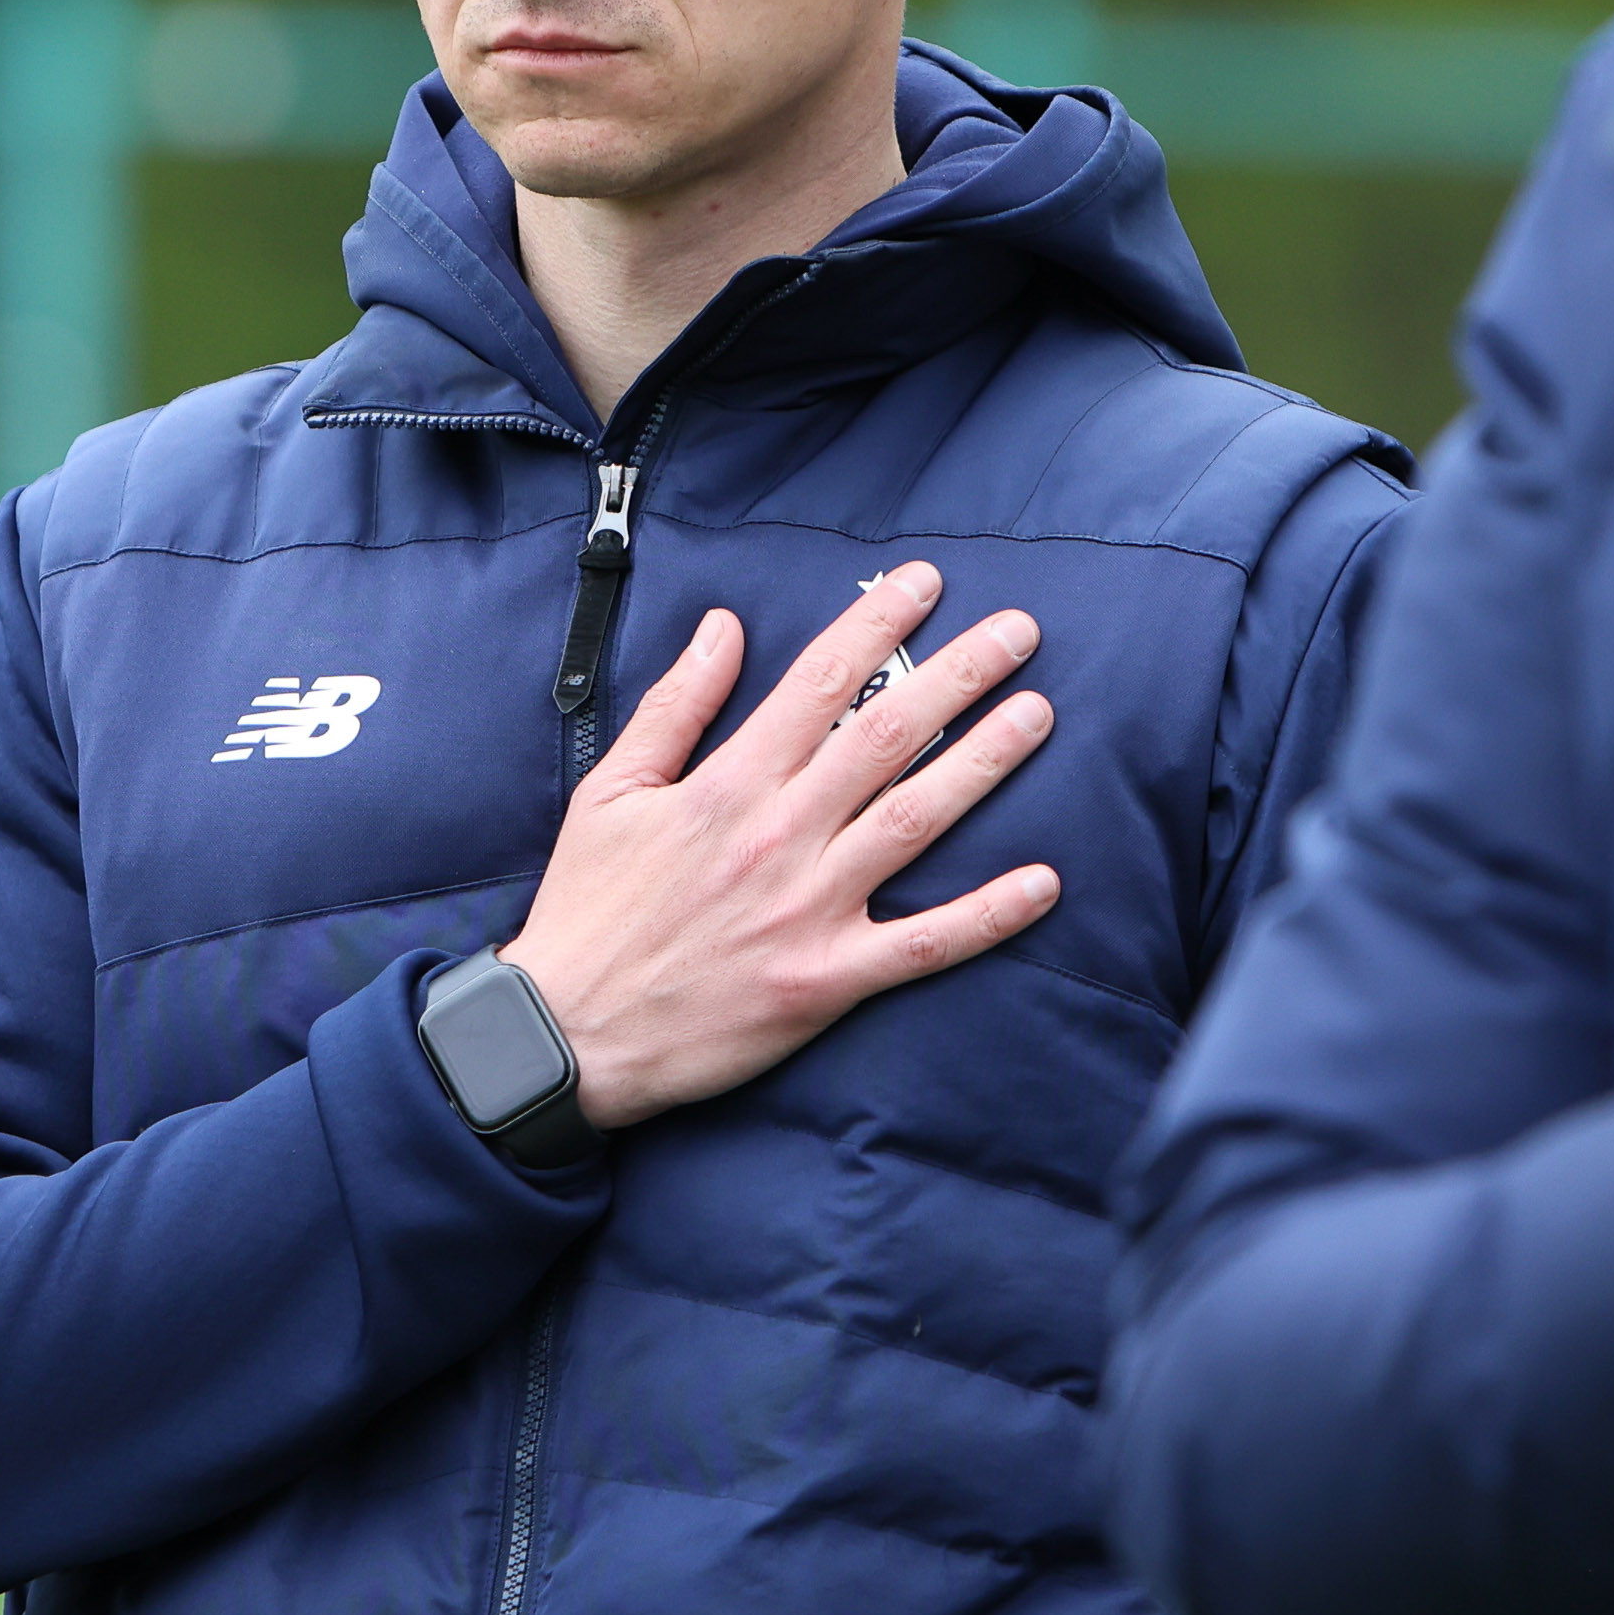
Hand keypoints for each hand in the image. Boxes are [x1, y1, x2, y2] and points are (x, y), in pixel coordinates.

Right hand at [507, 561, 1061, 1127]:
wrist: (570, 1031)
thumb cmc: (588, 909)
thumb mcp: (611, 790)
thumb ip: (676, 706)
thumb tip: (724, 628)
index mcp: (728, 785)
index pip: (819, 682)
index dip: (879, 624)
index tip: (927, 583)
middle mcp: (779, 835)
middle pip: (884, 736)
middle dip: (958, 674)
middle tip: (1019, 632)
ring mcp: (808, 909)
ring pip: (914, 821)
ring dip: (983, 763)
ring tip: (1037, 713)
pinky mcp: (825, 981)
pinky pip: (923, 945)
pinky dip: (987, 916)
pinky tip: (1043, 882)